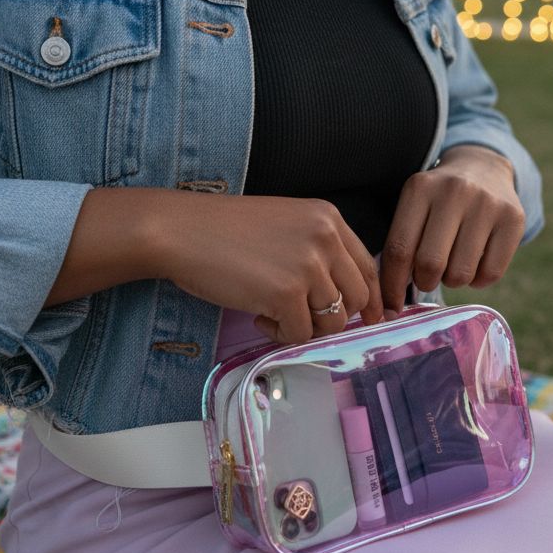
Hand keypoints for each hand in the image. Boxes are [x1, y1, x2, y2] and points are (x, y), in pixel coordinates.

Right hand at [155, 192, 384, 345]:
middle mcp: (325, 238)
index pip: (367, 267)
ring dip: (304, 326)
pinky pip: (301, 334)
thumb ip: (316, 250)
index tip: (369, 318)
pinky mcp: (287, 294)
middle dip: (334, 317)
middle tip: (302, 318)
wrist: (181, 230)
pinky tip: (258, 315)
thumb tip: (340, 296)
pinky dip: (280, 333)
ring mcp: (308, 266)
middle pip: (357, 298)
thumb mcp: (285, 225)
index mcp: (328, 218)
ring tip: (273, 313)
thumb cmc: (223, 230)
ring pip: (333, 321)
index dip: (371, 299)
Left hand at [379, 145, 525, 312]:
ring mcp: (487, 203)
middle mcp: (454, 191)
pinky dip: (479, 280)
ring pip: (461, 274)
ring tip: (452, 263)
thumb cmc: (438, 202)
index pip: (399, 249)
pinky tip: (475, 262)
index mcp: (420, 188)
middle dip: (425, 282)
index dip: (392, 286)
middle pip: (430, 264)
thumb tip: (389, 304)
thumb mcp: (414, 208)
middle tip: (427, 277)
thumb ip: (401, 246)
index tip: (390, 308)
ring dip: (452, 281)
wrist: (483, 169)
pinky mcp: (513, 218)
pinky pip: (491, 274)